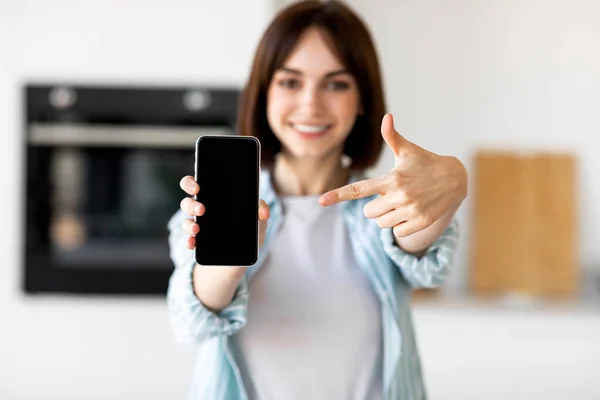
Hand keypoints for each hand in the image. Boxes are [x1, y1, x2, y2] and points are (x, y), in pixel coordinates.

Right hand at [178, 175, 269, 249]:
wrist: (245, 252)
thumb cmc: (249, 227)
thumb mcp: (257, 217)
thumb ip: (261, 208)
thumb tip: (263, 212)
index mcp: (213, 197)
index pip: (196, 184)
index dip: (191, 183)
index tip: (197, 187)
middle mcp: (202, 209)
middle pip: (187, 202)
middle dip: (191, 204)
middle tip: (202, 209)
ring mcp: (198, 225)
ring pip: (186, 220)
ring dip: (189, 224)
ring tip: (197, 228)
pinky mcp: (198, 242)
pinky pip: (189, 239)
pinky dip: (189, 241)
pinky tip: (192, 242)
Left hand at [319, 113, 466, 237]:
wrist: (456, 178)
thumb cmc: (426, 163)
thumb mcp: (408, 151)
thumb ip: (392, 137)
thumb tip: (387, 116)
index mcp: (391, 179)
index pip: (359, 189)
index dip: (338, 195)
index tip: (321, 201)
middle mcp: (399, 195)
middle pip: (368, 212)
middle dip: (374, 207)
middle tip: (389, 197)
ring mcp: (410, 210)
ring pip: (381, 224)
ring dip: (387, 217)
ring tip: (402, 203)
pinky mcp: (421, 222)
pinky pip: (398, 232)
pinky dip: (401, 226)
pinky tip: (412, 212)